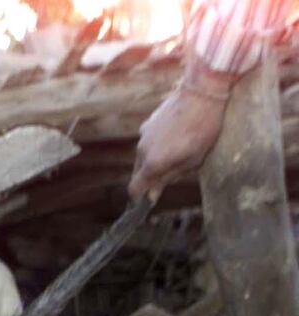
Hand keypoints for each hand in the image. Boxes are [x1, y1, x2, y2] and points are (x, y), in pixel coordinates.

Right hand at [129, 60, 234, 201]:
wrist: (203, 90)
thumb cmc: (202, 129)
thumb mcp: (192, 160)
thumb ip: (169, 177)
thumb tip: (152, 193)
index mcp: (152, 163)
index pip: (134, 189)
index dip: (139, 198)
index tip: (147, 201)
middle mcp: (142, 150)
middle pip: (139, 173)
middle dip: (150, 179)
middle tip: (169, 177)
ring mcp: (144, 134)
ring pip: (144, 156)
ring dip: (155, 161)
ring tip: (176, 154)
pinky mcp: (149, 121)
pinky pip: (149, 141)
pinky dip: (157, 146)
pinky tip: (175, 138)